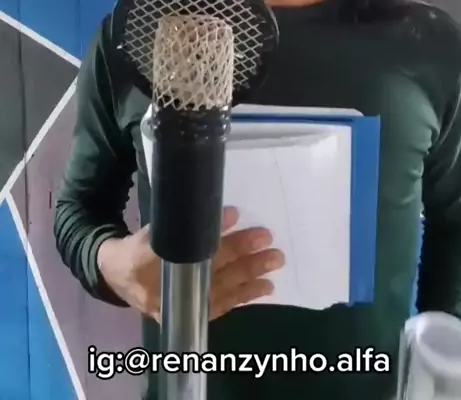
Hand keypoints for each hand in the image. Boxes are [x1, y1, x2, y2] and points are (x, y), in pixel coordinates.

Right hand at [97, 208, 284, 322]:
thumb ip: (183, 223)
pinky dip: (243, 296)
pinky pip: (220, 306)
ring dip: (249, 277)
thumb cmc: (138, 246)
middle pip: (209, 269)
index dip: (212, 232)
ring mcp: (176, 305)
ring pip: (220, 289)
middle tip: (268, 241)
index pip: (185, 245)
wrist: (117, 277)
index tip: (235, 215)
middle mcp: (163, 287)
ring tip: (273, 265)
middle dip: (241, 255)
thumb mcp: (153, 229)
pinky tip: (263, 288)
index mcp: (148, 258)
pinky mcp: (186, 316)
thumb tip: (226, 213)